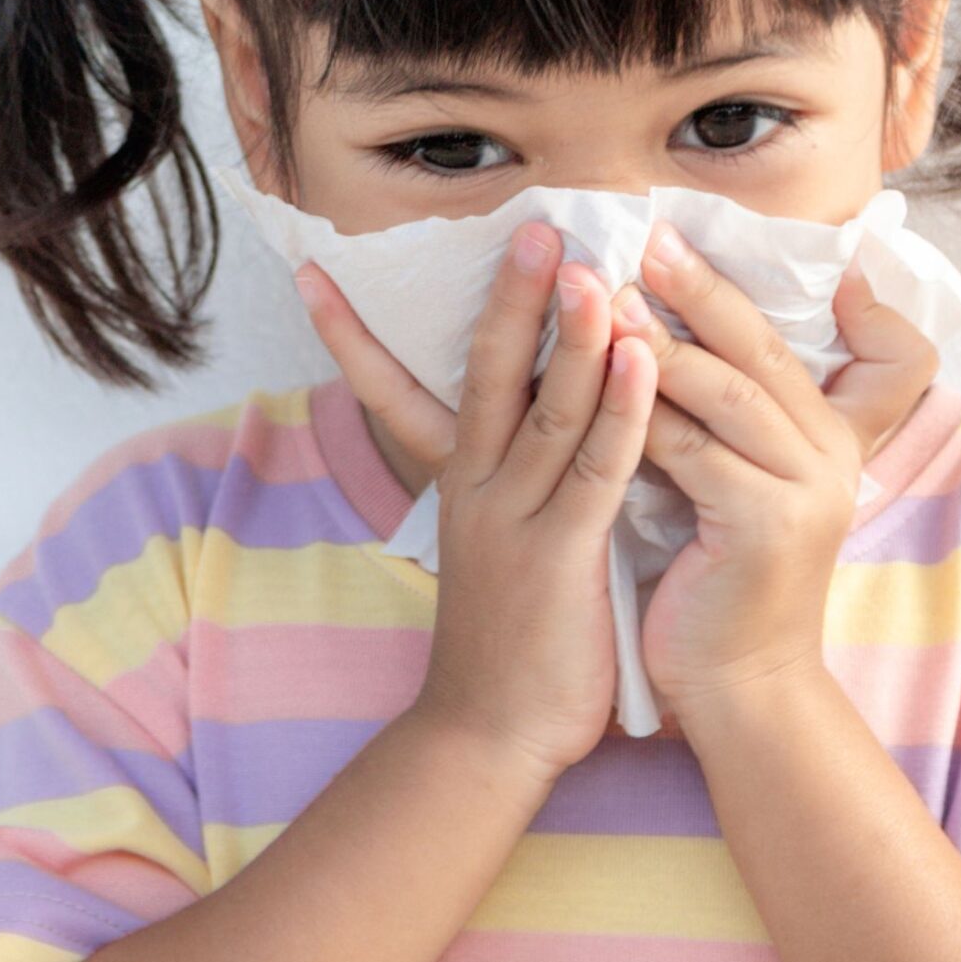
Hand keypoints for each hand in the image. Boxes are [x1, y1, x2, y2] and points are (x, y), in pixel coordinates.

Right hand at [294, 232, 658, 781]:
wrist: (487, 738)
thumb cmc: (505, 639)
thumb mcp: (491, 544)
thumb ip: (504, 480)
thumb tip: (521, 420)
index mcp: (458, 482)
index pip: (396, 387)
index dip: (354, 333)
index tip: (319, 270)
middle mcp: (477, 487)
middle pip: (486, 372)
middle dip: (510, 296)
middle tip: (531, 223)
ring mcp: (515, 520)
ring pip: (546, 408)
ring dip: (571, 334)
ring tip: (591, 266)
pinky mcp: (562, 555)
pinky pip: (597, 468)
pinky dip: (621, 408)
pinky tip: (641, 359)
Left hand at [621, 224, 940, 717]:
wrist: (738, 691)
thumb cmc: (715, 583)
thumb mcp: (727, 485)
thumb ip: (713, 420)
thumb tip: (650, 337)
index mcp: (821, 436)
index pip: (771, 342)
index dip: (720, 287)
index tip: (668, 235)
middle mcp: (826, 455)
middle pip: (757, 350)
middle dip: (697, 289)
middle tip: (641, 238)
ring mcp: (805, 490)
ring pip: (726, 394)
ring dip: (662, 340)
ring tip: (608, 294)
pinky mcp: (768, 526)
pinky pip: (696, 453)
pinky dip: (646, 414)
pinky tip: (603, 379)